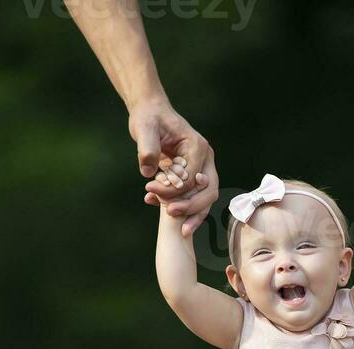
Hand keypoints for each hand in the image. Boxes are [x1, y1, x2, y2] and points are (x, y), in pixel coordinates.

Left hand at [128, 99, 218, 234]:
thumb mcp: (144, 129)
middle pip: (208, 190)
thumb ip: (147, 149)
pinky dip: (183, 206)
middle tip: (169, 214)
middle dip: (191, 207)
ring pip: (206, 197)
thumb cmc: (148, 118)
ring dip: (193, 213)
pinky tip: (159, 207)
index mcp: (197, 147)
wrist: (150, 112)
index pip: (192, 178)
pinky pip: (194, 195)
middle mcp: (204, 158)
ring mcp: (201, 167)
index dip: (174, 190)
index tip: (150, 190)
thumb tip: (148, 172)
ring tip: (181, 230)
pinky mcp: (193, 174)